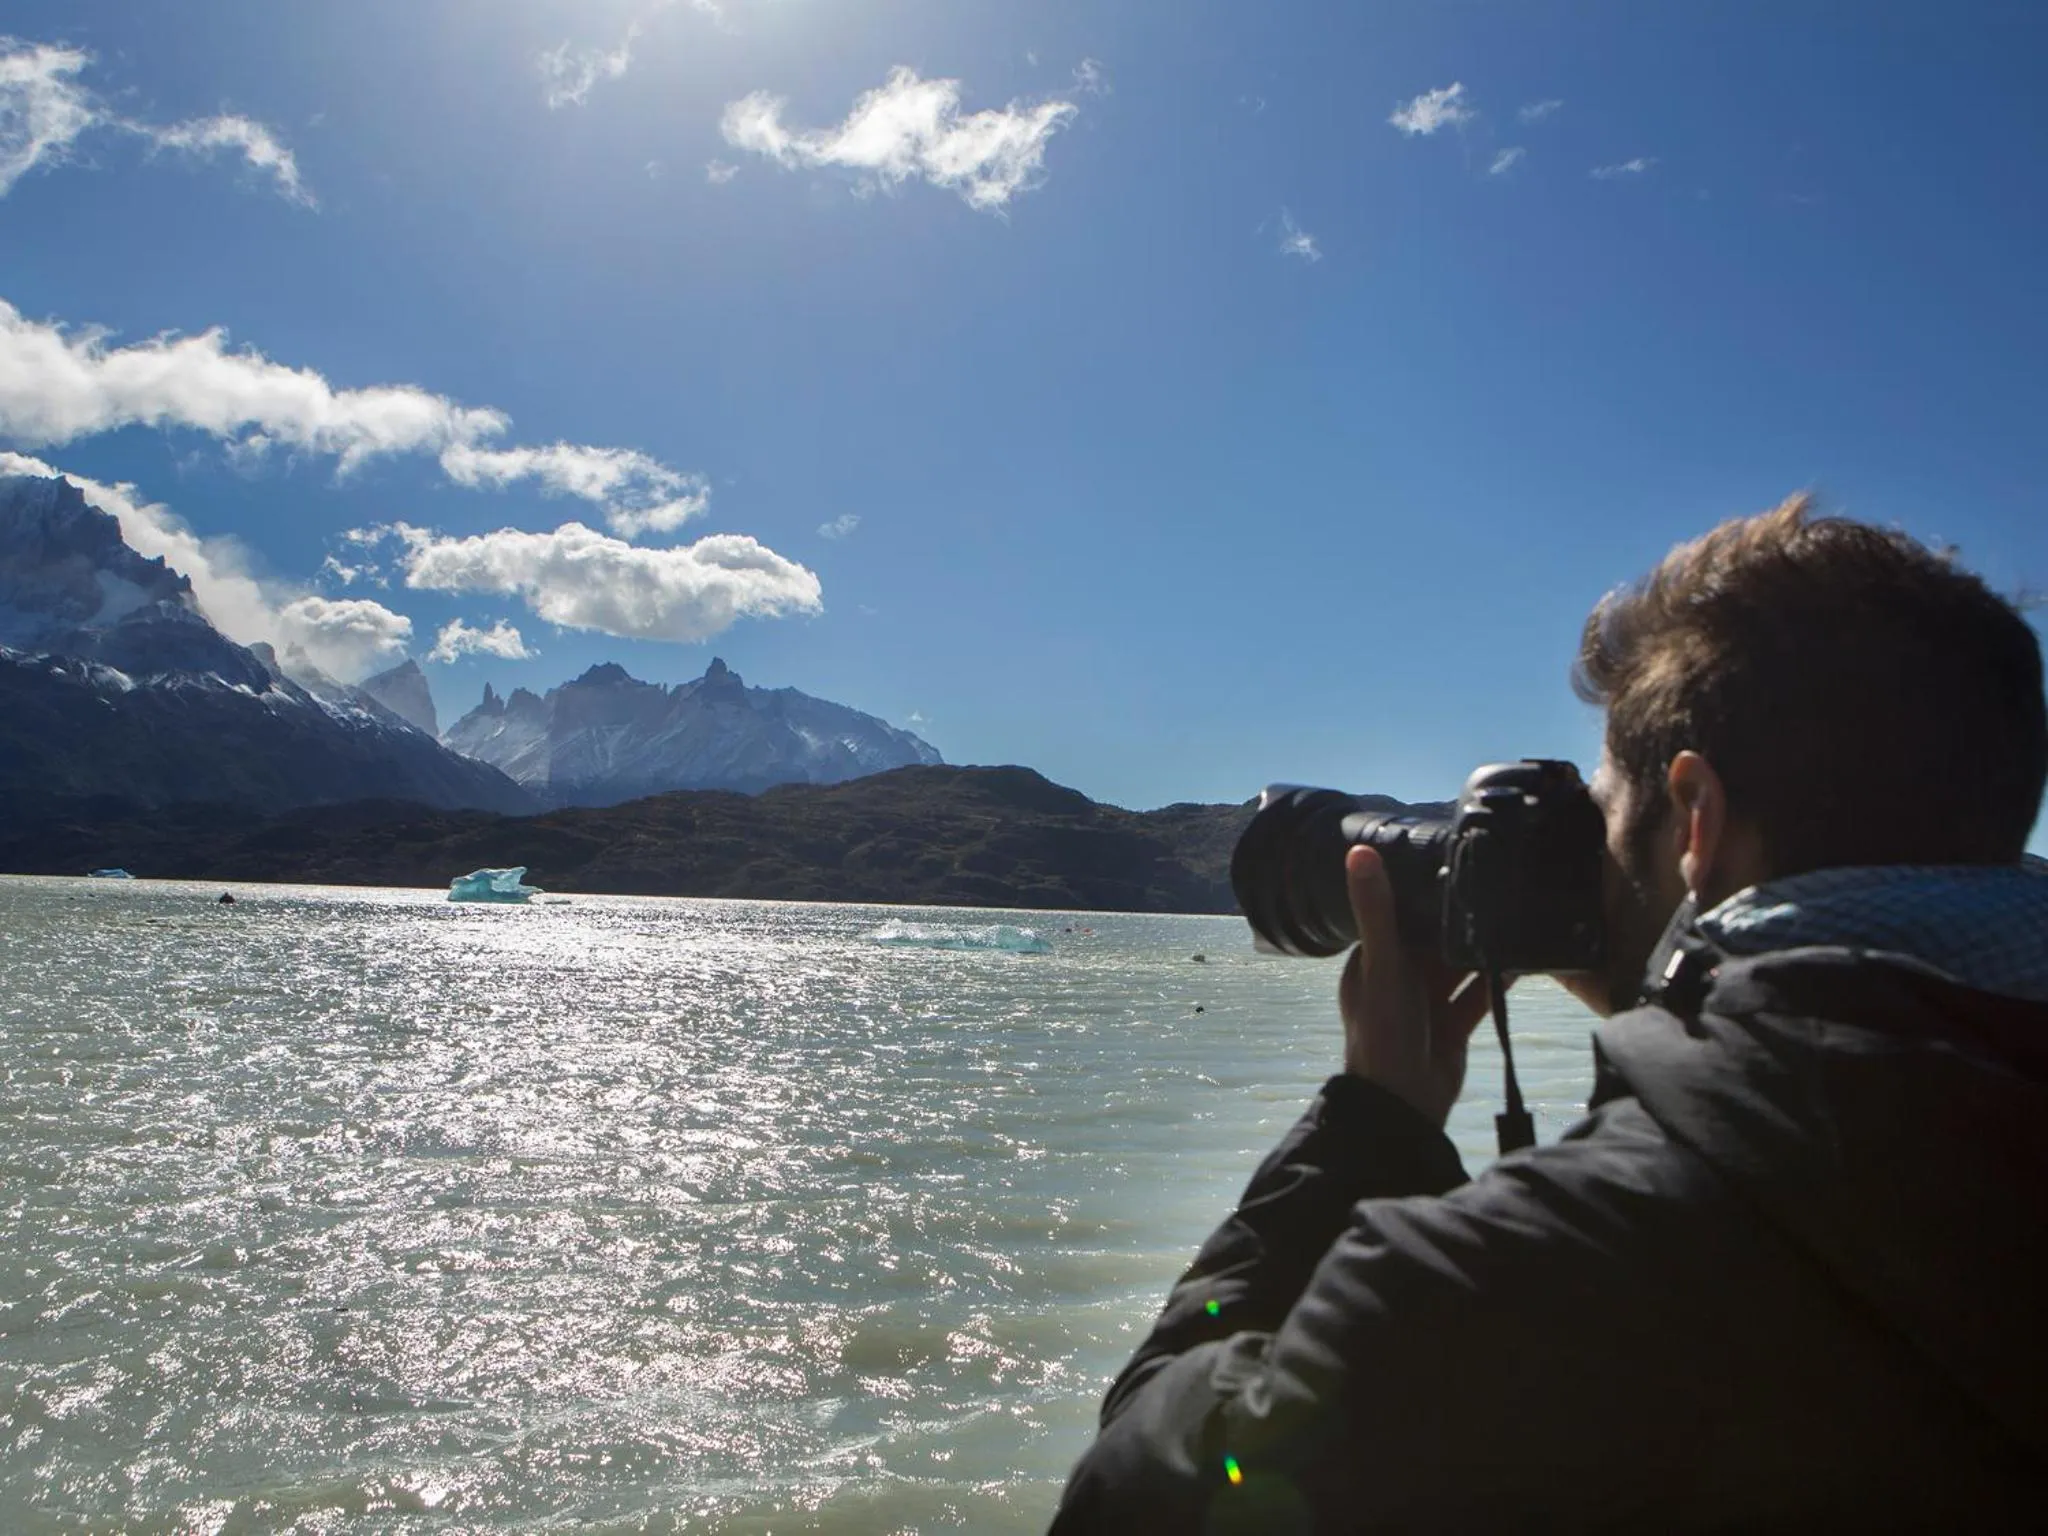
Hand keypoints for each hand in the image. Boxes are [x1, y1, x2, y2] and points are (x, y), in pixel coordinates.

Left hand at [1338, 845, 1492, 1126]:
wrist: (1404, 1103)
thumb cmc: (1384, 1029)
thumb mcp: (1382, 965)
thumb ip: (1377, 912)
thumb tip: (1358, 851)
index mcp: (1374, 959)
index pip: (1399, 913)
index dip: (1423, 889)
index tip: (1455, 857)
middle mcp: (1400, 975)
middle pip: (1435, 939)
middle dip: (1460, 918)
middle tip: (1499, 880)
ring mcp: (1428, 1000)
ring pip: (1460, 965)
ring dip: (1482, 947)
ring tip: (1516, 914)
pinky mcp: (1454, 1023)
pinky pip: (1479, 994)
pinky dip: (1498, 980)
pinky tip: (1526, 958)